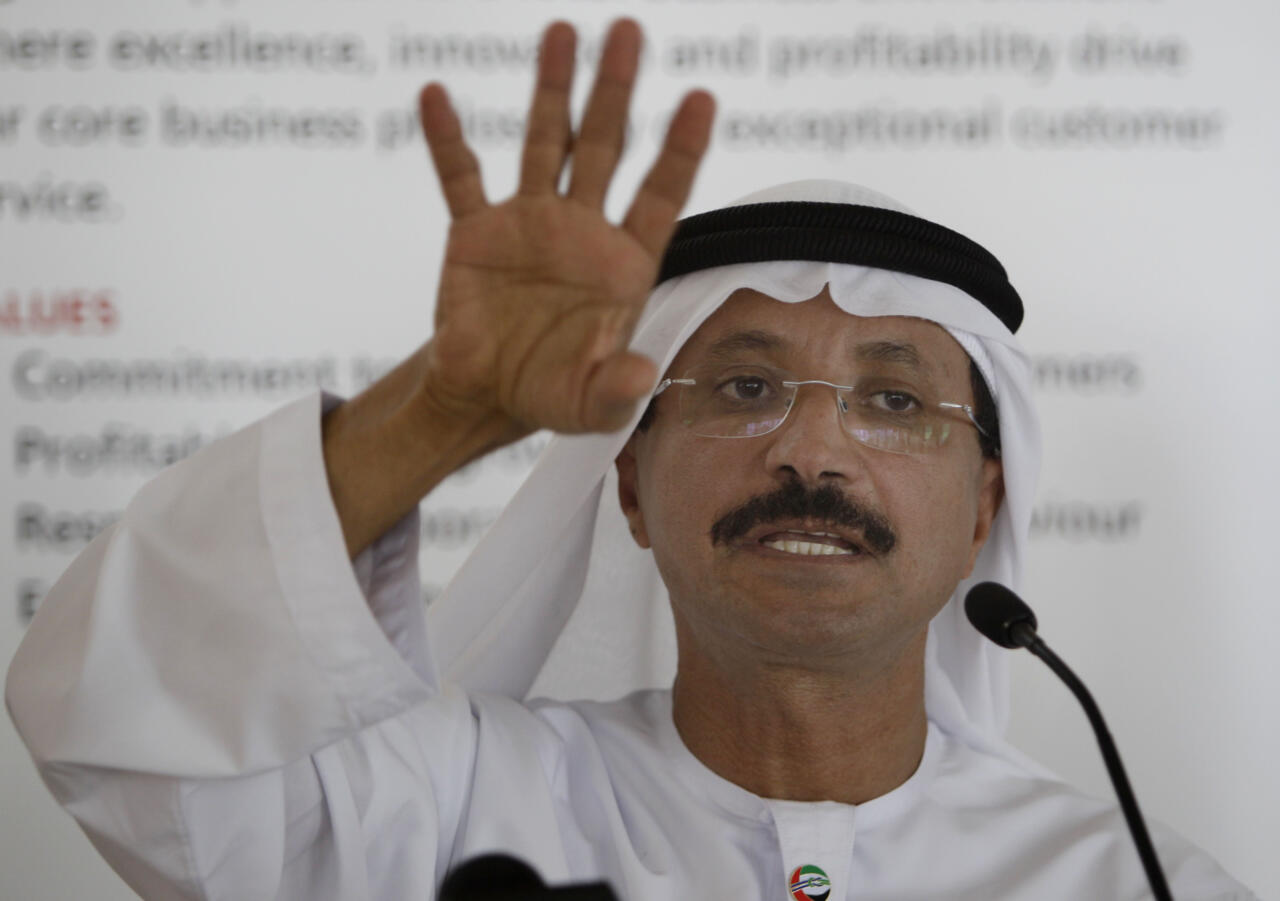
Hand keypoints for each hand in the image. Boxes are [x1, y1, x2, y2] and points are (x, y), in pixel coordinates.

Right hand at [419, 19, 714, 435]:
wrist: (488, 395)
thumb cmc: (554, 394)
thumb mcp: (592, 406)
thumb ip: (618, 389)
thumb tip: (640, 373)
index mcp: (623, 265)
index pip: (661, 196)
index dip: (680, 150)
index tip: (700, 97)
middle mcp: (582, 231)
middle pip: (604, 148)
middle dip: (615, 91)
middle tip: (628, 31)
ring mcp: (529, 224)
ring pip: (543, 143)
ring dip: (551, 89)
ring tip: (562, 32)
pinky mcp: (475, 233)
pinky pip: (460, 178)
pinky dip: (447, 140)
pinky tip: (437, 97)